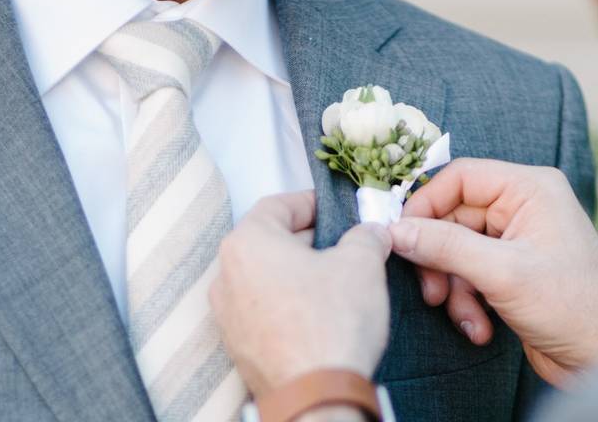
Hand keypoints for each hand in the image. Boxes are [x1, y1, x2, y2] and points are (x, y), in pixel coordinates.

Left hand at [210, 191, 392, 395]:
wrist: (317, 395)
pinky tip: (320, 313)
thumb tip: (370, 232)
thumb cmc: (330, 326)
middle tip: (343, 244)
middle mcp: (227, 275)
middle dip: (308, 239)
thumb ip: (365, 236)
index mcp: (247, 243)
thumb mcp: (362, 263)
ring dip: (298, 273)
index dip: (310, 203)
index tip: (332, 208)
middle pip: (269, 241)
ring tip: (336, 280)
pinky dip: (288, 303)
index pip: (277, 205)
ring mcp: (228, 314)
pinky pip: (263, 309)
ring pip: (265, 277)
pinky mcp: (238, 345)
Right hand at [390, 159, 597, 387]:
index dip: (426, 205)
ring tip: (463, 316)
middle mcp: (523, 206)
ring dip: (453, 287)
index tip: (402, 237)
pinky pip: (469, 272)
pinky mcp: (511, 269)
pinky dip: (467, 301)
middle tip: (431, 291)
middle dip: (440, 258)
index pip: (460, 178)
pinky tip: (479, 327)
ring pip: (456, 249)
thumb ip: (444, 247)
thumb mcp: (501, 274)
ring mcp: (517, 239)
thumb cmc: (573, 307)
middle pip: (453, 217)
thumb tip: (395, 231)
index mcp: (530, 188)